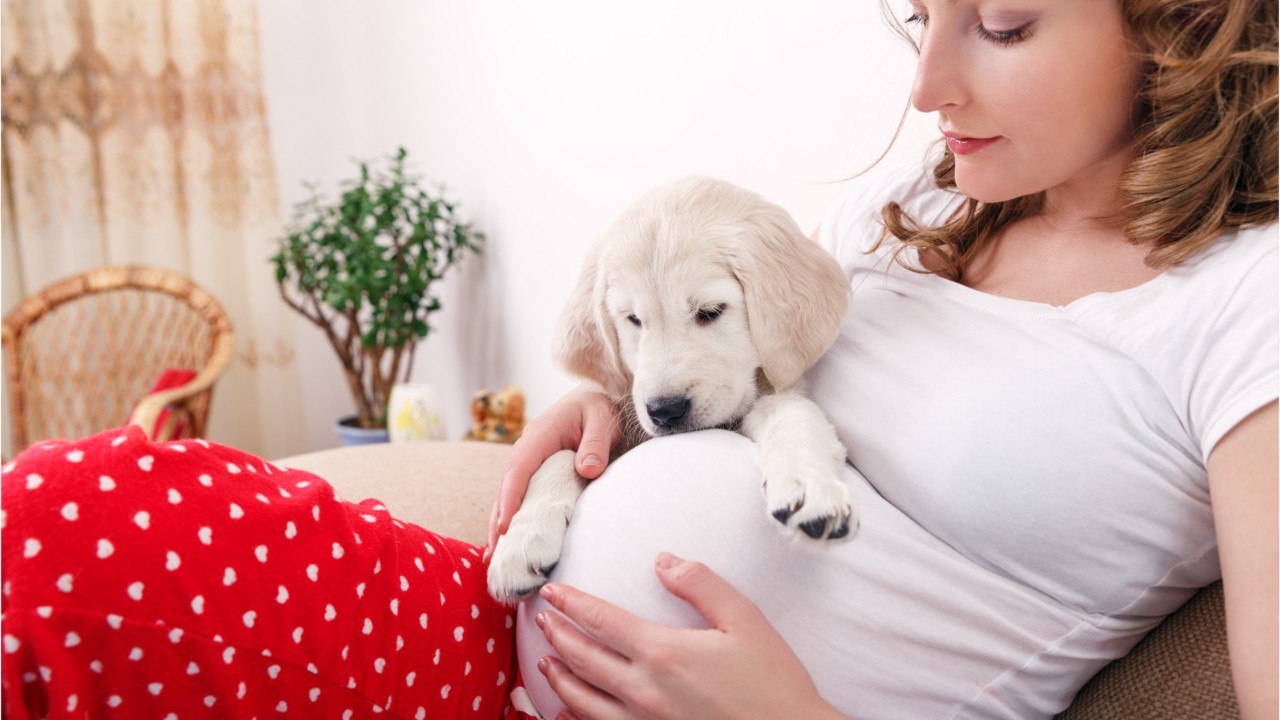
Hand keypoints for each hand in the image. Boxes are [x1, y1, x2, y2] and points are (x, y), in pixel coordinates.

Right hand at [484, 385, 619, 561]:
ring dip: (499, 522)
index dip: (510, 499)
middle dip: (497, 519)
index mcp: (539, 436)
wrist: (597, 397)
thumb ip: (595, 444)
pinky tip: (508, 538)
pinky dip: (511, 515)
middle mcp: (527, 448)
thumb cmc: (599, 409)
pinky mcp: (535, 469)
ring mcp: (528, 459)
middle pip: (506, 487)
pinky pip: (519, 493)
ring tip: (493, 555)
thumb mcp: (602, 421)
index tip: (505, 527)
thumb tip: (586, 470)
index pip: (519, 470)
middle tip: (493, 553)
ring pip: (507, 493)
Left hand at [534, 553, 841, 719]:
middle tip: (542, 619)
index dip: (571, 603)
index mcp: (662, 652)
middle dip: (558, 634)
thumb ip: (701, 584)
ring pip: (583, 700)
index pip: (600, 620)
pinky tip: (567, 711)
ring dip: (558, 678)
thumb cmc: (772, 682)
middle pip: (583, 659)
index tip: (550, 591)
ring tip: (545, 662)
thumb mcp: (744, 620)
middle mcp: (643, 690)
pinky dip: (575, 717)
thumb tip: (662, 560)